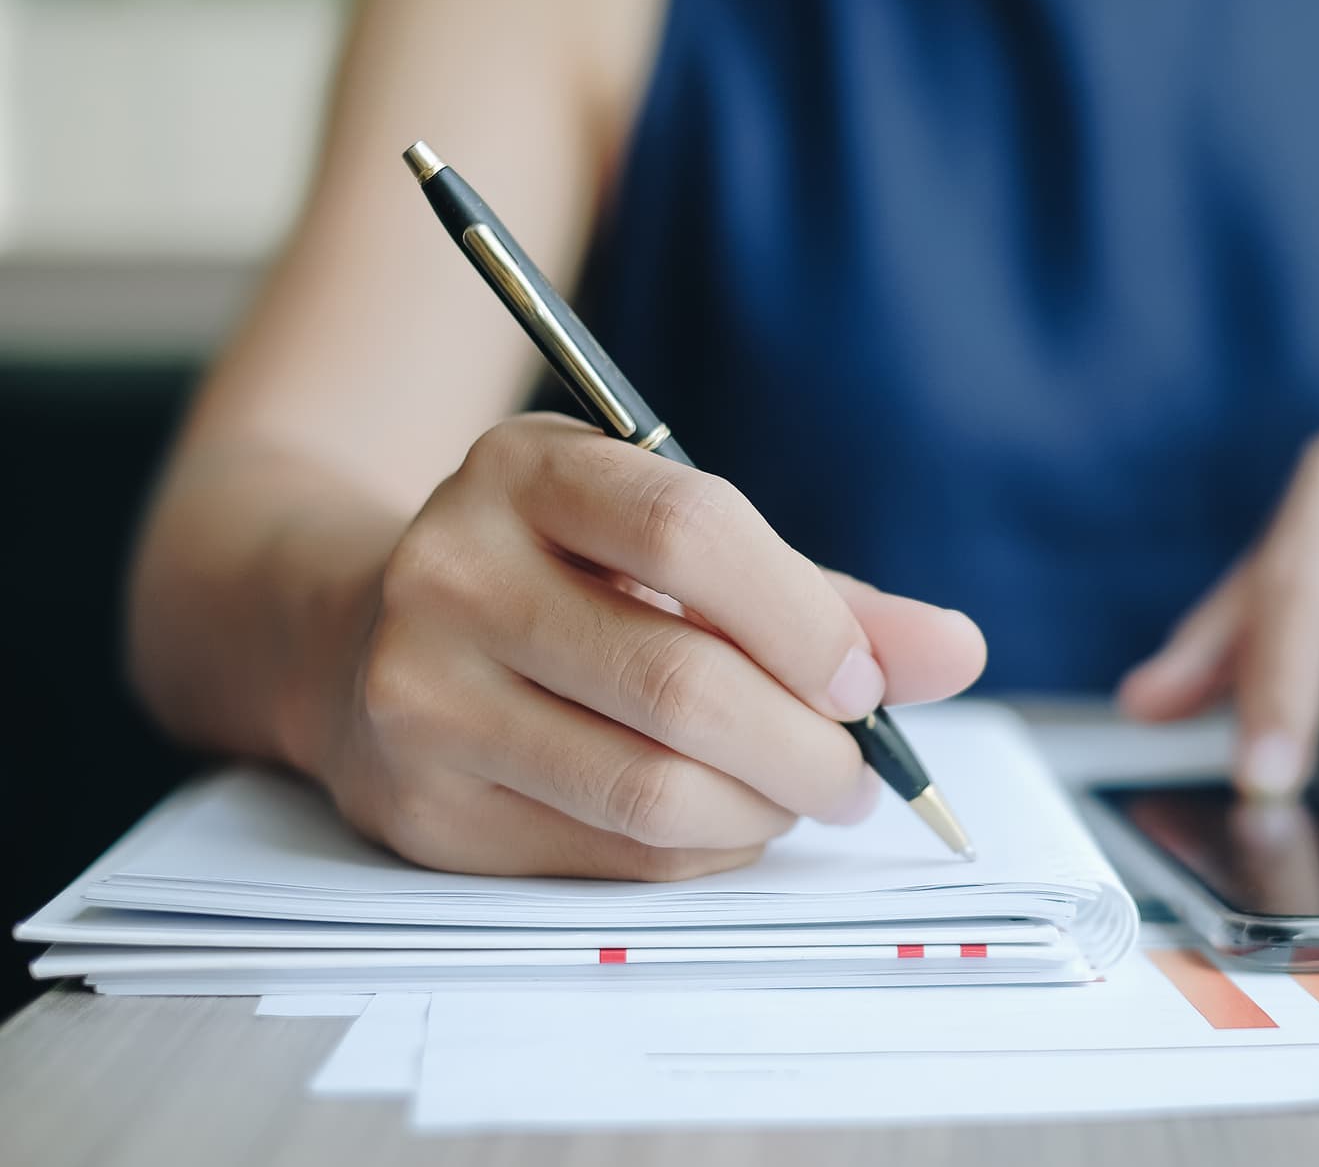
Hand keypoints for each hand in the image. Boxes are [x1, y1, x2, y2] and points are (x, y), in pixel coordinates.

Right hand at [317, 413, 986, 879]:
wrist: (356, 633)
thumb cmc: (558, 576)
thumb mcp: (667, 540)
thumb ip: (817, 596)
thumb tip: (955, 653)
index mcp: (527, 470)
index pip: (687, 533)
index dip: (804, 620)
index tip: (867, 684)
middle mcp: (453, 571)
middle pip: (680, 682)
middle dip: (809, 747)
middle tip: (859, 774)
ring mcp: (422, 695)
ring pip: (650, 787)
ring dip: (766, 810)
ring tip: (801, 795)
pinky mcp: (425, 808)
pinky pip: (613, 855)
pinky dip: (705, 848)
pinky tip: (724, 818)